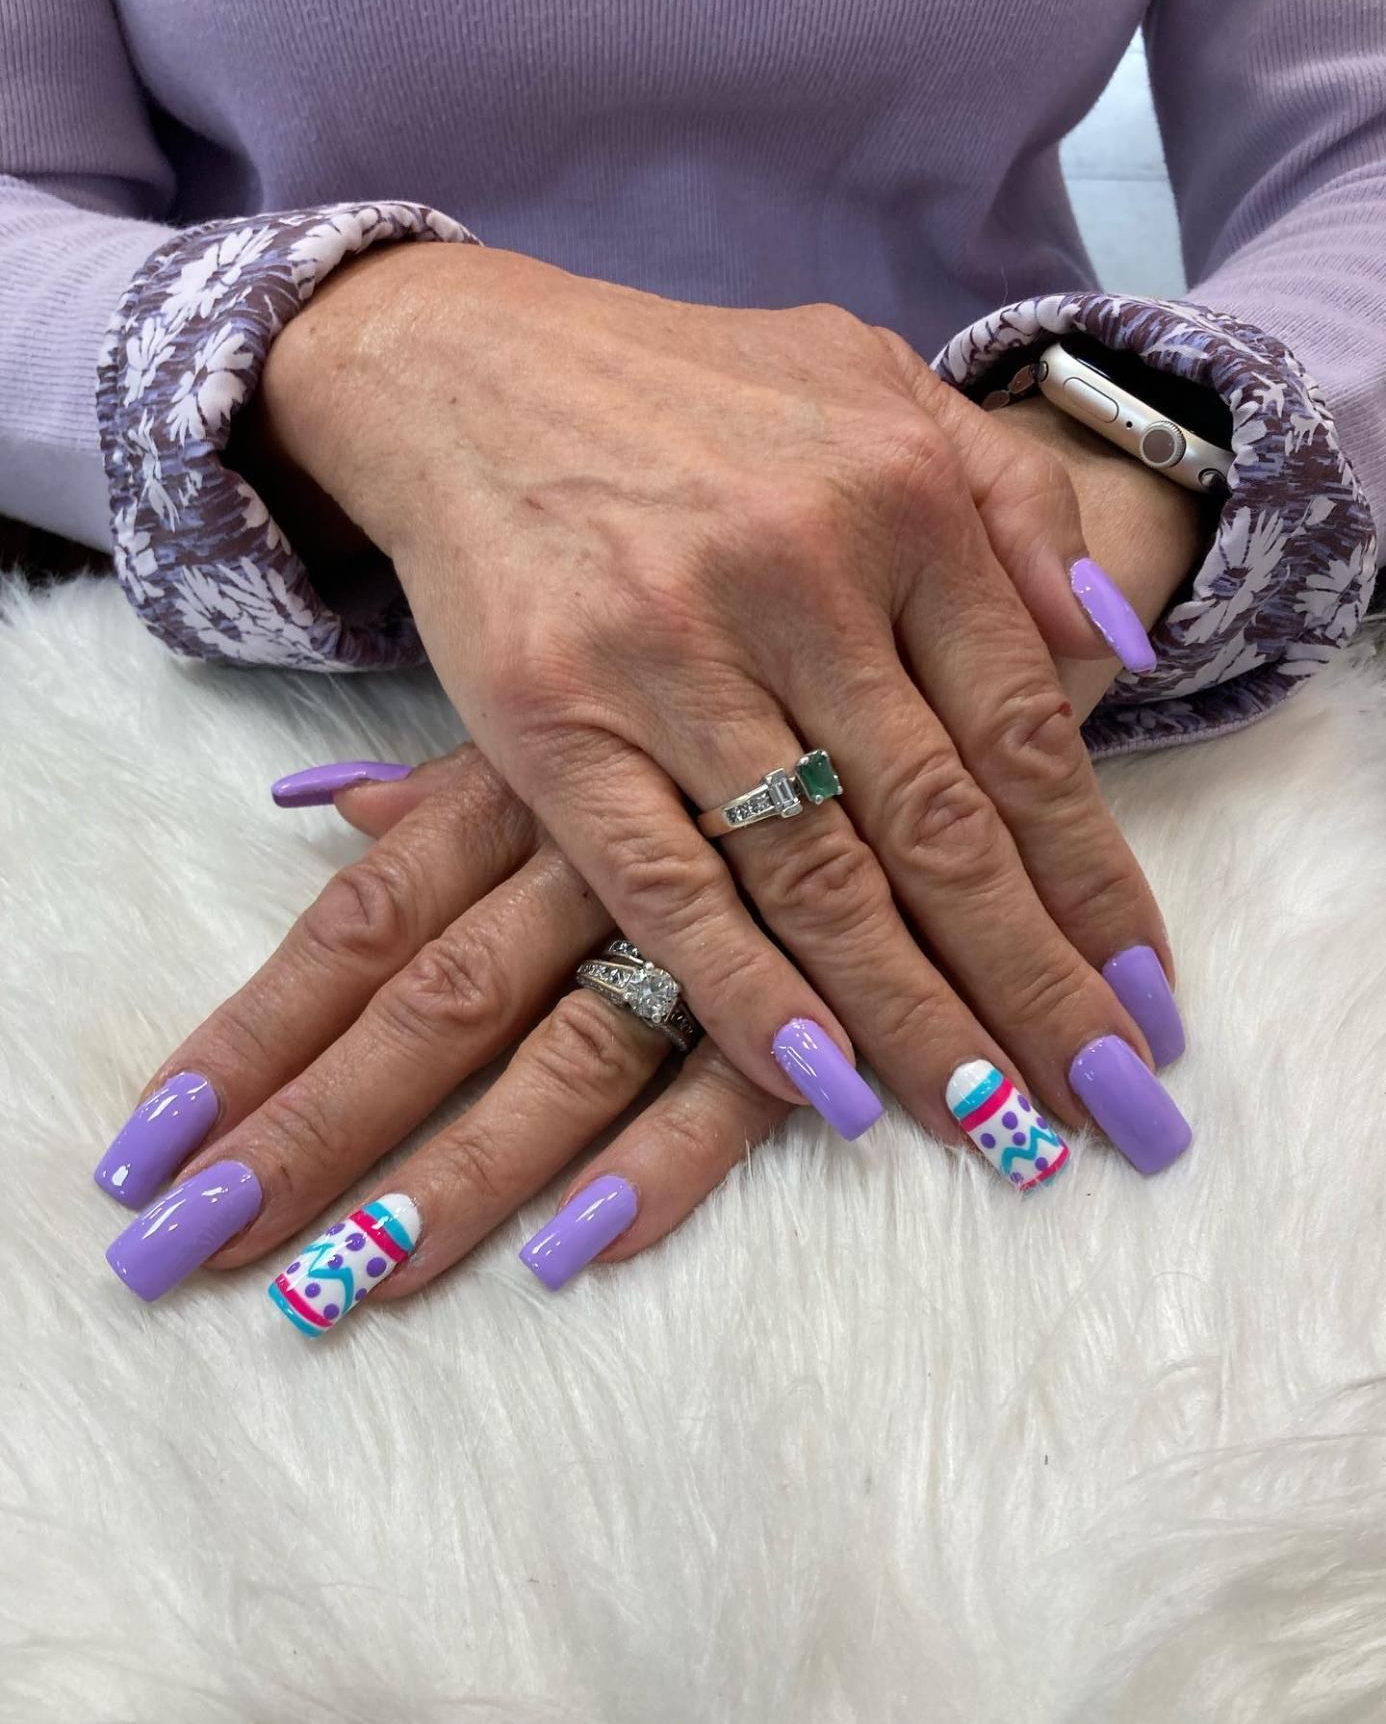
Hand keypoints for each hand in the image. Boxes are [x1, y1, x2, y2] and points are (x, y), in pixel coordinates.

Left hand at [98, 748, 791, 1317]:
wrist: (904, 646)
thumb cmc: (711, 692)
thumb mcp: (571, 712)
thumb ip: (451, 787)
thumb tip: (325, 811)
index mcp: (517, 791)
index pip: (357, 927)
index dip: (252, 1034)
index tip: (153, 1141)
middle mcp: (590, 860)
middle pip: (435, 1006)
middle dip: (316, 1129)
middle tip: (197, 1246)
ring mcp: (705, 926)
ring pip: (568, 1057)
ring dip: (464, 1172)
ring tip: (357, 1278)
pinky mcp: (811, 990)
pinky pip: (733, 1082)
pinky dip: (662, 1162)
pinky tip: (579, 1248)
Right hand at [249, 244, 1188, 1170]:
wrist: (466, 373)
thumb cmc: (687, 395)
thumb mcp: (874, 382)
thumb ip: (1011, 496)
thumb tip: (1110, 649)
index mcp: (897, 497)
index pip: (1026, 733)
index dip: (1092, 880)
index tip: (1145, 996)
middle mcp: (798, 576)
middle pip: (942, 829)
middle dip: (1034, 984)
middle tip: (1109, 1105)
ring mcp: (668, 654)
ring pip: (819, 877)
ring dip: (914, 1020)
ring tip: (994, 1125)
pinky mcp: (552, 721)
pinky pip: (666, 886)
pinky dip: (745, 993)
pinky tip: (821, 1084)